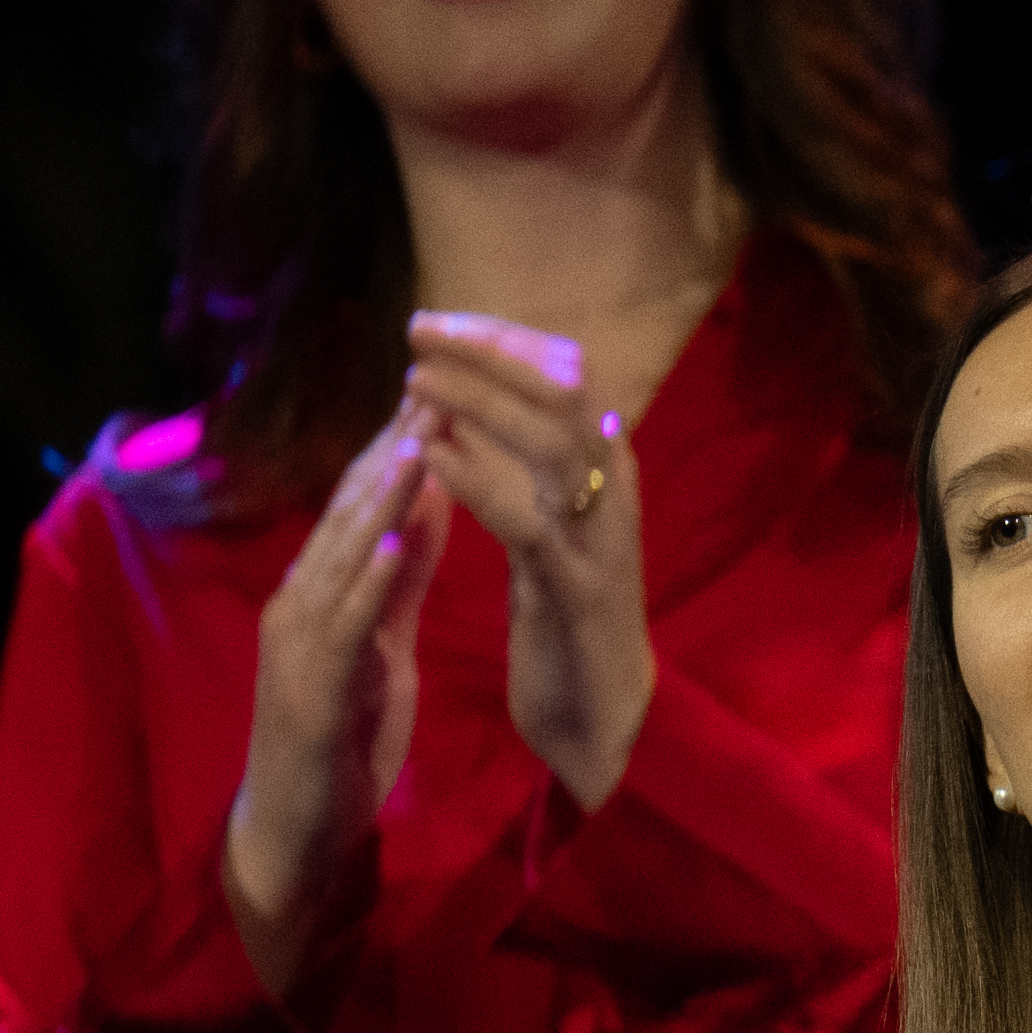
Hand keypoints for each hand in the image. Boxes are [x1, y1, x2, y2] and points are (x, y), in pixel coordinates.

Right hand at [216, 399, 447, 997]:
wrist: (299, 825)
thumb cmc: (343, 731)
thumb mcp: (384, 639)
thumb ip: (403, 575)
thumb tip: (433, 499)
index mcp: (327, 589)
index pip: (369, 502)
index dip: (406, 443)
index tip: (450, 386)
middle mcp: (304, 599)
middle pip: (352, 511)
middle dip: (395, 448)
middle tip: (437, 382)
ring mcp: (299, 639)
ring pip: (341, 553)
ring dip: (378, 497)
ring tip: (417, 440)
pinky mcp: (308, 685)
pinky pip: (341, 622)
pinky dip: (368, 579)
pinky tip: (394, 542)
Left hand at [400, 315, 658, 816]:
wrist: (602, 715)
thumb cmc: (568, 617)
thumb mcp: (552, 524)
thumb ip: (530, 465)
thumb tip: (485, 394)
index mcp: (606, 473)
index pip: (569, 375)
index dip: (508, 339)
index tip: (444, 317)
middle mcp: (613, 492)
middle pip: (566, 391)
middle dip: (492, 352)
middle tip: (422, 326)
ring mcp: (599, 539)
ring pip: (552, 443)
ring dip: (481, 402)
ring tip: (418, 379)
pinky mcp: (574, 590)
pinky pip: (527, 522)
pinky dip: (478, 481)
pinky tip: (433, 453)